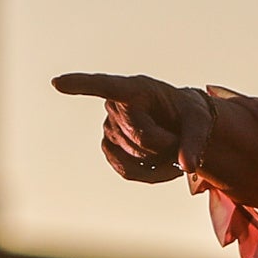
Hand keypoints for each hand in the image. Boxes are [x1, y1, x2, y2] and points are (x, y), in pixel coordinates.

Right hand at [54, 72, 192, 183]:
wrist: (181, 127)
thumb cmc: (189, 115)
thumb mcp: (200, 121)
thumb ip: (195, 140)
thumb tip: (188, 166)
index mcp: (136, 88)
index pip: (105, 86)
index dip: (81, 85)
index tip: (57, 83)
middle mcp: (116, 105)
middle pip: (141, 136)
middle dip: (167, 144)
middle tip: (180, 137)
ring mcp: (109, 128)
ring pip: (135, 156)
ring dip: (160, 159)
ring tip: (171, 146)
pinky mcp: (110, 149)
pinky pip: (128, 171)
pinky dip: (150, 173)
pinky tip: (162, 164)